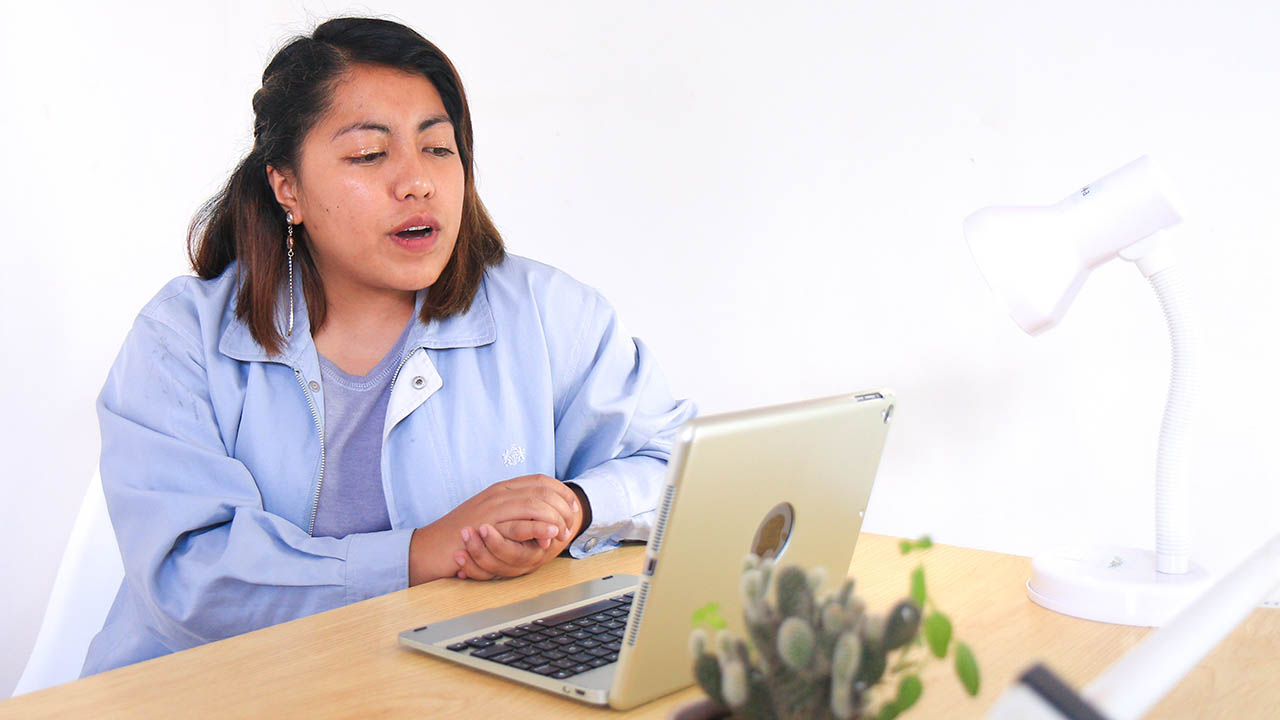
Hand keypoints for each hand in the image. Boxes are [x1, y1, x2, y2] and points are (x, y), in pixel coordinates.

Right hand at [408, 474, 579, 584]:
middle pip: (543, 490)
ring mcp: (494, 508)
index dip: (562, 492)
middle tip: (571, 525)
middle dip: (564, 507)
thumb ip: (512, 512)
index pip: (541, 480)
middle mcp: (499, 494)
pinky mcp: (489, 526)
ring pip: (536, 504)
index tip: (573, 506)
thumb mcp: (491, 516)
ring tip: (564, 532)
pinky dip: (540, 528)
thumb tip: (539, 516)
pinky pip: (521, 524)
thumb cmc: (461, 535)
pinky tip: (551, 535)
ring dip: (556, 518)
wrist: (432, 547)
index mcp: (501, 489)